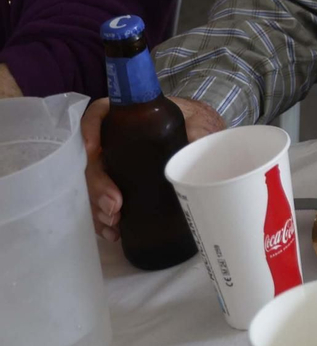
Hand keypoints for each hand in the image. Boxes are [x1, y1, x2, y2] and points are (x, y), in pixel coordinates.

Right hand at [84, 95, 224, 241]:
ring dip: (98, 206)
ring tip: (114, 222)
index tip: (93, 149)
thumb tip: (194, 144)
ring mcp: (114, 163)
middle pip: (93, 159)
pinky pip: (102, 200)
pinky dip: (104, 218)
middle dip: (98, 185)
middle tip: (115, 205)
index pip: (99, 114)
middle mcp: (114, 140)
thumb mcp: (197, 122)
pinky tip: (114, 231)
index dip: (90, 129)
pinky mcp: (119, 183)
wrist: (198, 140)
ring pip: (93, 183)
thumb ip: (197, 131)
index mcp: (129, 118)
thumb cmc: (193, 124)